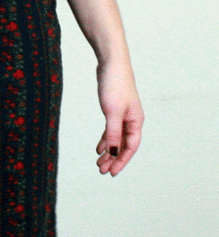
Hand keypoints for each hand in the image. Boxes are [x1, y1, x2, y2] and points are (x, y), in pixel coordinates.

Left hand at [95, 57, 143, 175]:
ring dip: (109, 151)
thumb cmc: (114, 85)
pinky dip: (106, 139)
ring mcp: (123, 115)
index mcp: (136, 121)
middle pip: (124, 145)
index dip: (121, 161)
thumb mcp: (112, 112)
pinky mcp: (114, 109)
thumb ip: (113, 133)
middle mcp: (132, 120)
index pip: (130, 147)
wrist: (111, 63)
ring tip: (99, 163)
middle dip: (113, 159)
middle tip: (101, 171)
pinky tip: (99, 148)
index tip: (111, 173)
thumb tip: (113, 153)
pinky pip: (111, 130)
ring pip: (117, 139)